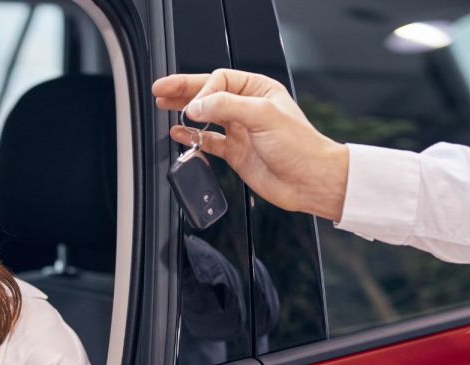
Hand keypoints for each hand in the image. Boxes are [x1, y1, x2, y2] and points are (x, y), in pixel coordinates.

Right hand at [153, 69, 349, 221]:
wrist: (309, 181)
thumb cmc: (300, 146)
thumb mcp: (263, 116)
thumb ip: (226, 106)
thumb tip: (196, 105)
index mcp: (258, 90)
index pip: (220, 80)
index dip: (203, 90)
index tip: (194, 106)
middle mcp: (248, 108)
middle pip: (208, 94)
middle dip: (183, 91)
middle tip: (160, 90)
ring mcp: (240, 130)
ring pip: (204, 116)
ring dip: (184, 112)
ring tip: (163, 106)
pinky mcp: (235, 152)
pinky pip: (207, 140)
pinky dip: (191, 137)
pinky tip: (178, 133)